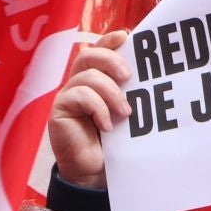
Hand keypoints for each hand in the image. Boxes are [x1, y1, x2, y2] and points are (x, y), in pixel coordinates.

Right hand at [48, 30, 131, 189]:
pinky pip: (78, 96)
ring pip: (87, 76)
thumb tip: (151, 73)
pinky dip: (97, 108)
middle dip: (111, 60)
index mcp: (95, 79)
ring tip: (125, 112)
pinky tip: (107, 125)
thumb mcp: (127, 112)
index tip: (127, 36)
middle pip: (89, 55)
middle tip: (129, 77)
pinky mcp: (59, 110)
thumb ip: (131, 92)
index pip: (99, 50)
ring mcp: (67, 96)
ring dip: (110, 92)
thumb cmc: (116, 143)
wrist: (98, 173)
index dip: (110, 40)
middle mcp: (78, 83)